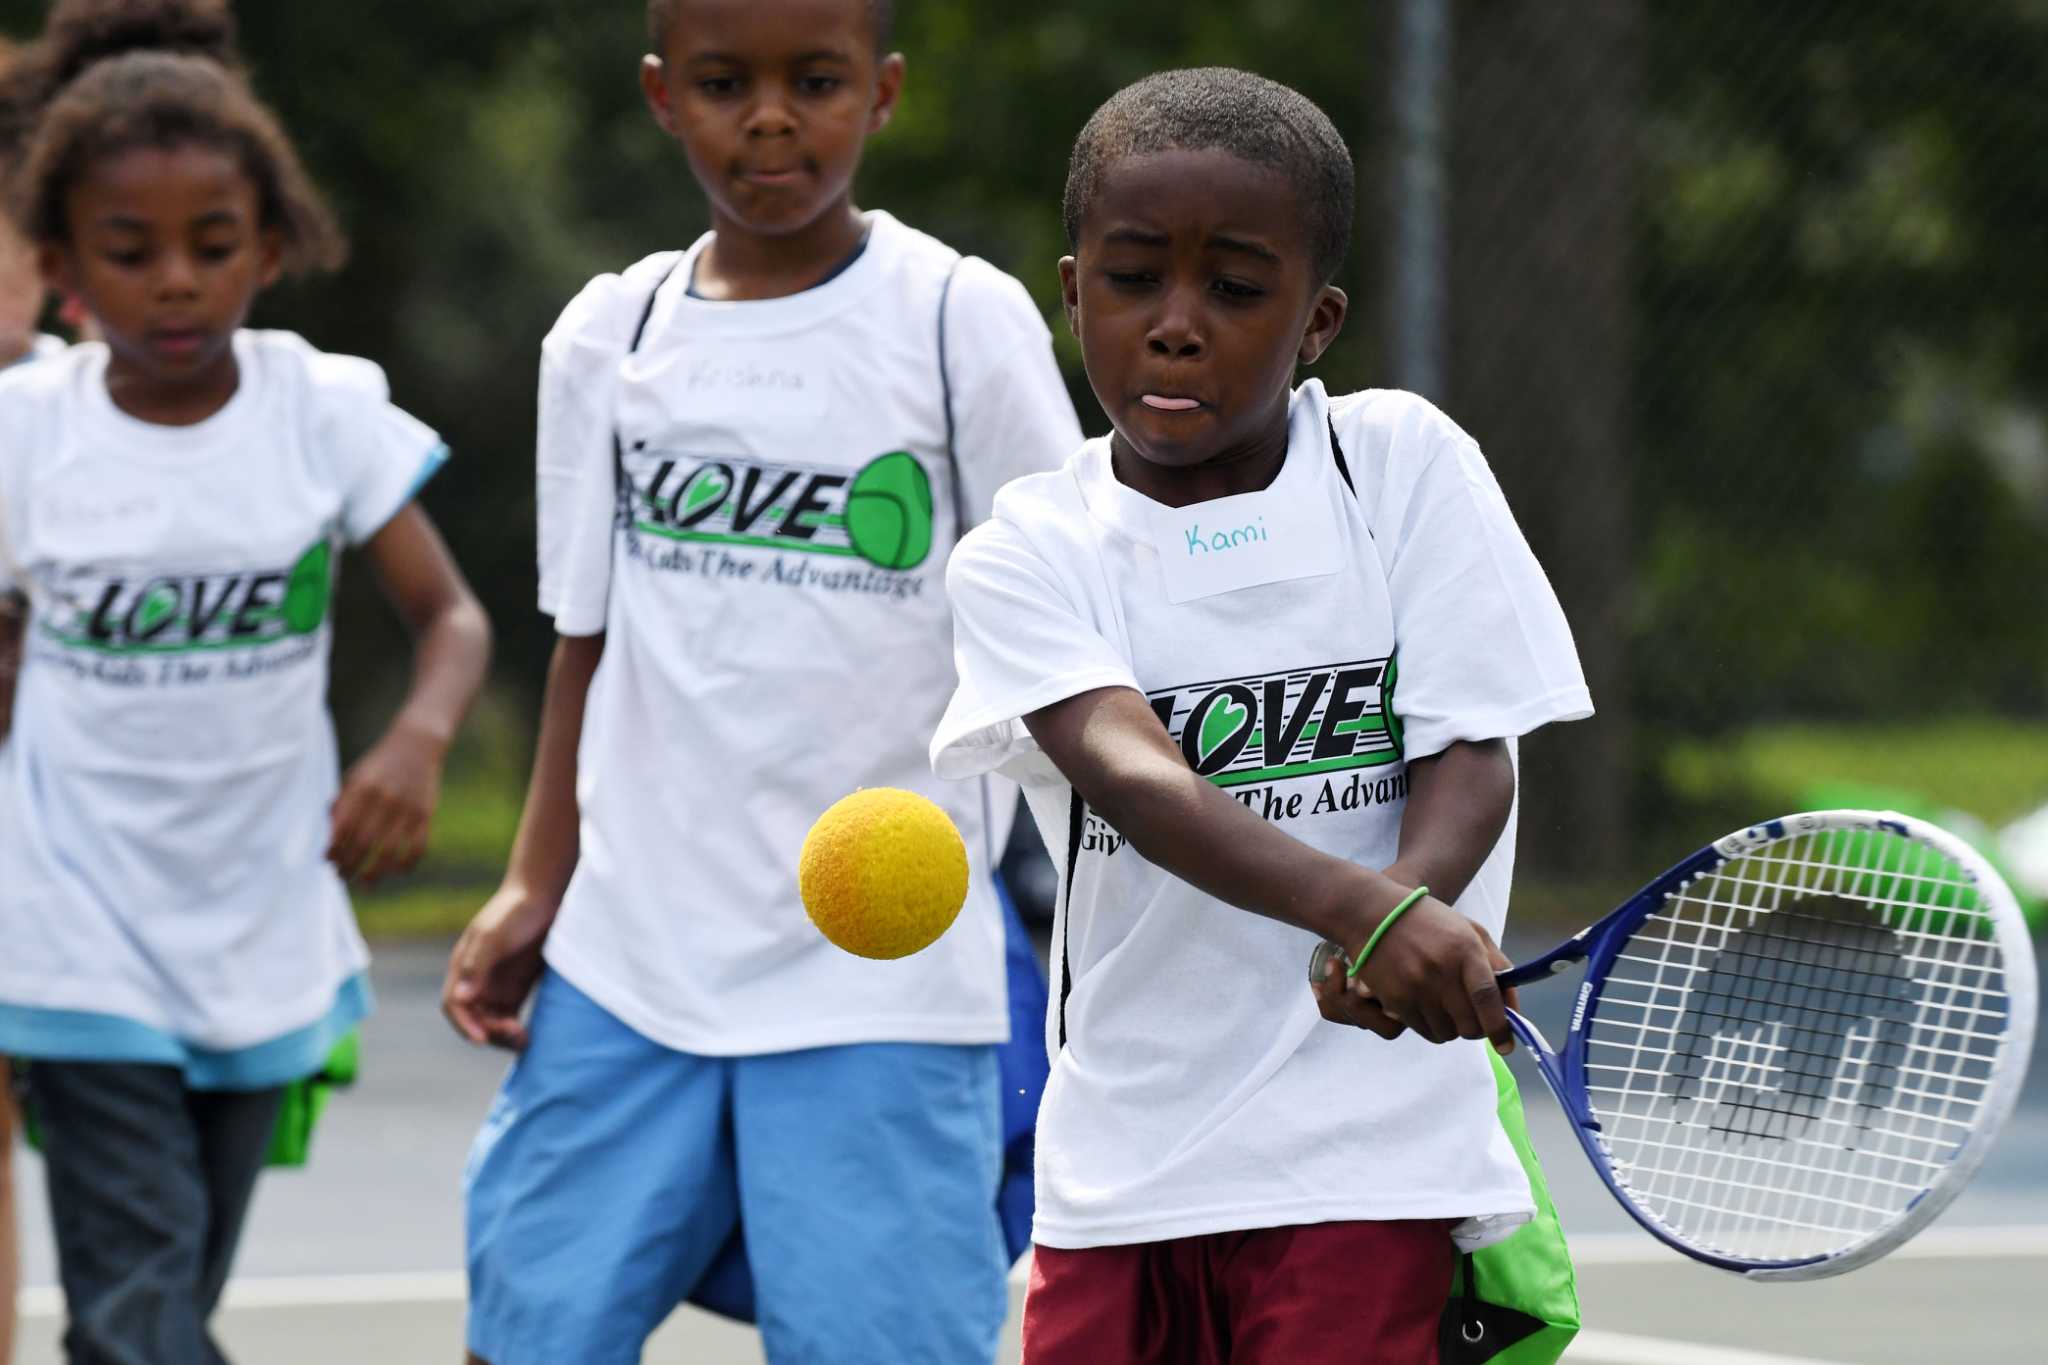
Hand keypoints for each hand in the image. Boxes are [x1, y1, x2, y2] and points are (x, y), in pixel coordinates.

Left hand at [328, 721, 444, 884]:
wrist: (417, 744)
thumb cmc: (379, 764)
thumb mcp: (355, 776)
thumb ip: (342, 803)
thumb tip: (331, 837)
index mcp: (361, 789)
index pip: (343, 829)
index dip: (334, 850)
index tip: (329, 862)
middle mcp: (384, 799)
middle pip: (363, 844)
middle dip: (350, 865)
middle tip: (343, 877)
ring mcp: (407, 808)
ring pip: (389, 851)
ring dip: (375, 872)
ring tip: (366, 883)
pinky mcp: (426, 814)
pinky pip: (417, 847)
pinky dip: (407, 864)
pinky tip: (398, 872)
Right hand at [442, 883, 555, 1049]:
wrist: (544, 895)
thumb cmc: (516, 910)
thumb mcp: (495, 935)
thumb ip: (477, 965)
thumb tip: (461, 997)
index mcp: (463, 967)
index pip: (454, 1005)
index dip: (464, 1024)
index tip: (482, 1039)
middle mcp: (477, 980)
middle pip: (474, 1019)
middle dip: (490, 1032)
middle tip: (515, 1034)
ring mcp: (497, 985)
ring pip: (492, 1023)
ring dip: (503, 1036)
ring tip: (524, 1039)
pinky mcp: (517, 988)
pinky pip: (510, 1017)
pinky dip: (515, 1030)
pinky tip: (529, 1035)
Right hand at [1329, 893, 1516, 1052]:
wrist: (1372, 914)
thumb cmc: (1428, 922)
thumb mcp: (1468, 930)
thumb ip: (1496, 964)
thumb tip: (1511, 1005)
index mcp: (1465, 948)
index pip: (1487, 996)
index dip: (1500, 1026)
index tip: (1506, 1045)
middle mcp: (1441, 969)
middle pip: (1470, 1024)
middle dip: (1478, 1030)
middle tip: (1475, 1022)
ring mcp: (1416, 986)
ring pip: (1447, 1033)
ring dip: (1453, 1029)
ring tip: (1448, 1010)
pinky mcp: (1396, 999)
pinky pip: (1424, 1030)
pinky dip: (1432, 1027)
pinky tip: (1429, 1009)